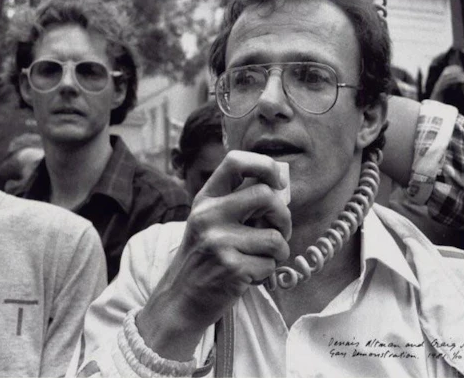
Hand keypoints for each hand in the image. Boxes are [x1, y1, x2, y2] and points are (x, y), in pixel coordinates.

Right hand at [137, 151, 290, 359]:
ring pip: (275, 237)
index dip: (265, 166)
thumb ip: (239, 204)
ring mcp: (219, 242)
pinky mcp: (232, 268)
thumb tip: (281, 189)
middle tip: (280, 232)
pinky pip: (270, 264)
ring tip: (261, 259)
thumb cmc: (204, 260)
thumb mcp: (211, 223)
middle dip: (283, 217)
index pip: (236, 162)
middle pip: (266, 196)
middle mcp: (209, 216)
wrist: (180, 301)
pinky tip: (250, 276)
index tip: (277, 183)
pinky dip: (267, 273)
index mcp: (205, 200)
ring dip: (279, 252)